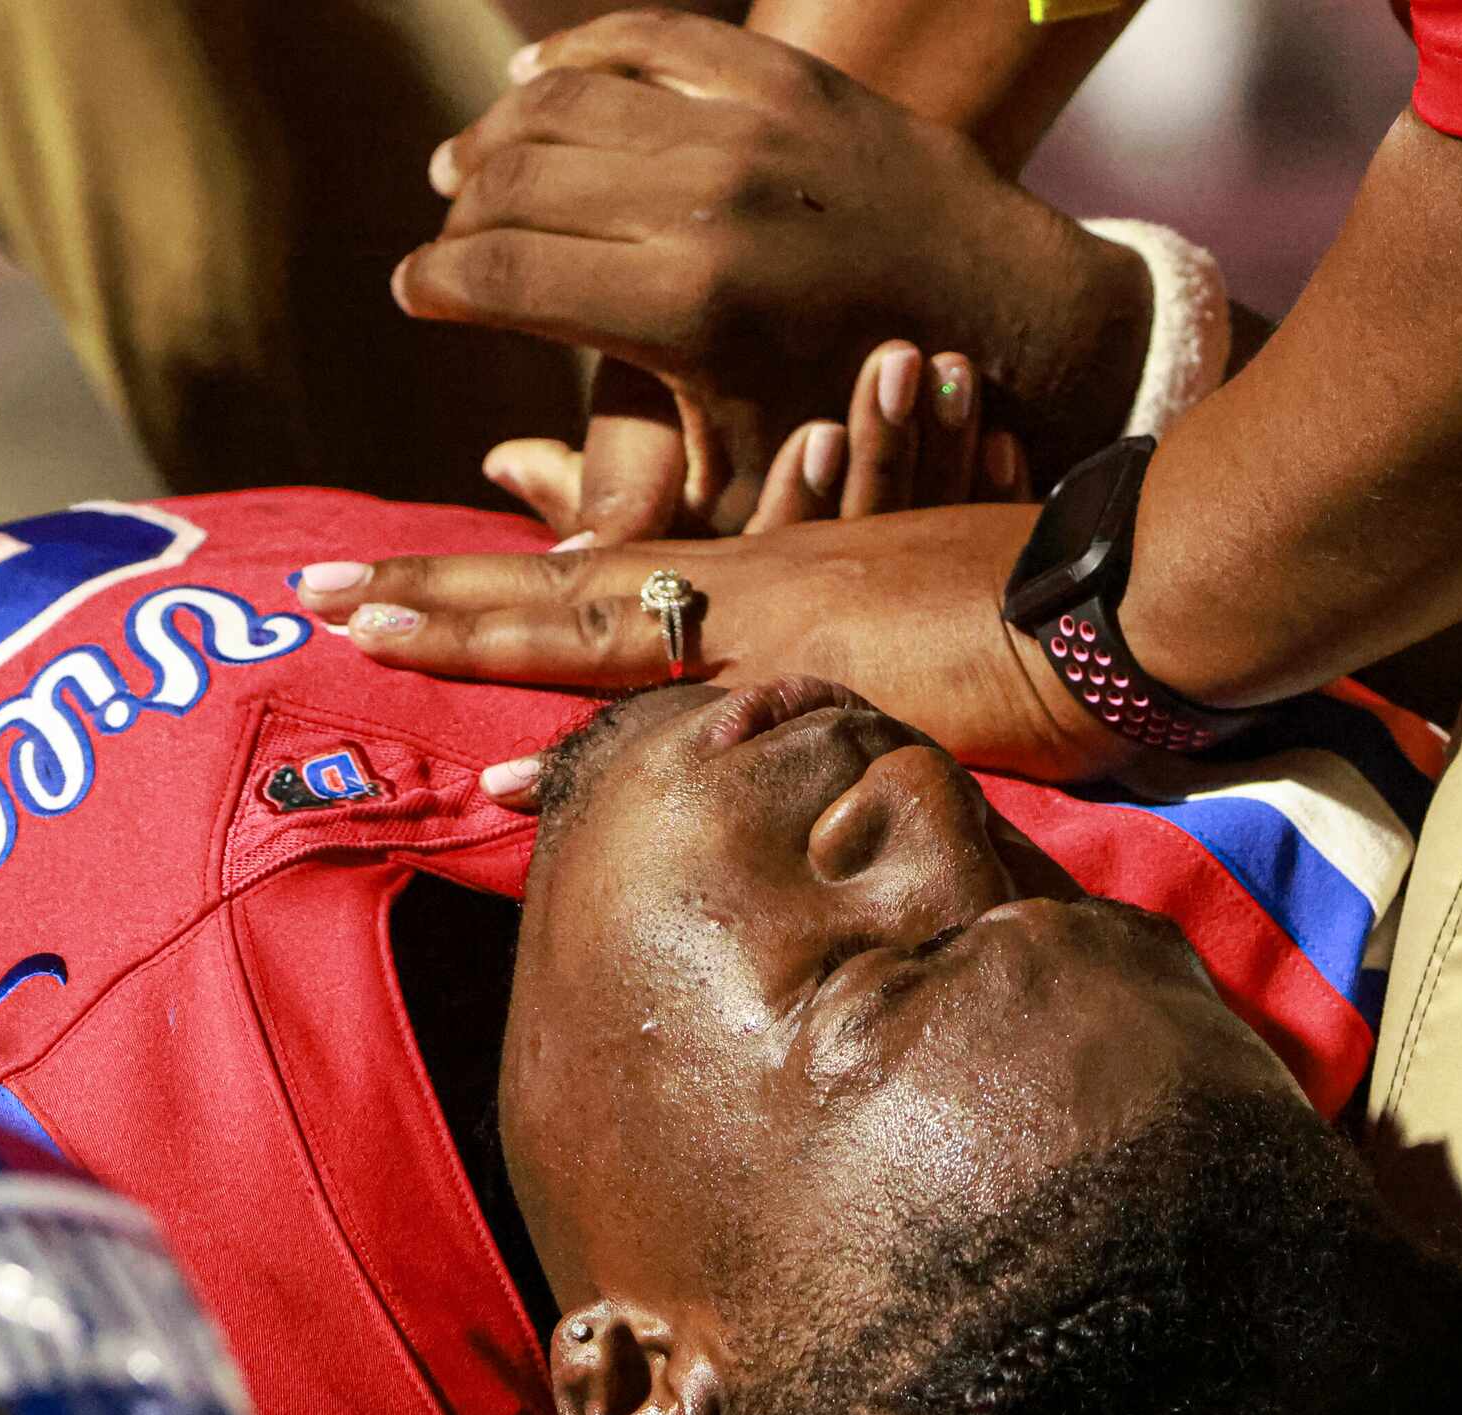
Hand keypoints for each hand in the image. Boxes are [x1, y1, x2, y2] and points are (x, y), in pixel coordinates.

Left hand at [296, 507, 1128, 790]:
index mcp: (766, 583)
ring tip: (360, 622)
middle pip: (563, 590)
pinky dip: (588, 750)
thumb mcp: (918, 632)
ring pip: (591, 626)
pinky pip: (681, 718)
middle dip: (437, 590)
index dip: (503, 586)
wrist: (1141, 584)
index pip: (605, 582)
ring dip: (472, 629)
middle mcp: (751, 592)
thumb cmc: (1048, 602)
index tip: (404, 588)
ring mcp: (774, 628)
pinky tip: (508, 785)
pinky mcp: (820, 680)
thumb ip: (833, 672)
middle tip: (319, 583)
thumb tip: (774, 717)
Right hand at [407, 8, 1142, 536]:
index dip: (432, 284)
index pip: (497, 276)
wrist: (1000, 308)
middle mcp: (705, 204)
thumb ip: (634, 503)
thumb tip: (545, 576)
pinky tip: (532, 84)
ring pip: (562, 98)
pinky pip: (640, 37)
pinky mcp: (780, 74)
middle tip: (445, 243)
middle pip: (513, 180)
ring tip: (466, 169)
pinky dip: (571, 56)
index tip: (412, 294)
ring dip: (495, 132)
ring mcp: (745, 126)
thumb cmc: (859, 415)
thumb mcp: (747, 483)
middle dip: (458, 215)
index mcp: (684, 310)